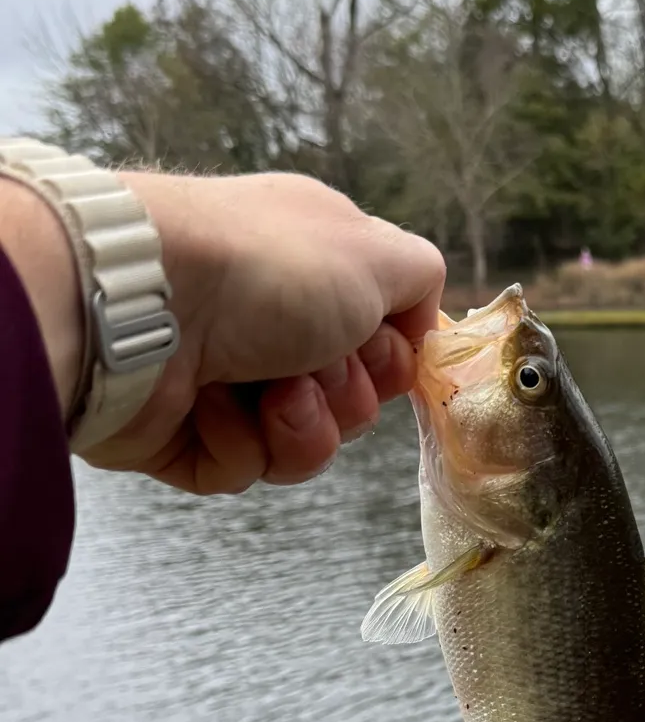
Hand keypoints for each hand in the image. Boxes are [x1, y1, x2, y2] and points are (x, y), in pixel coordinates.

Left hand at [81, 172, 446, 492]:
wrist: (142, 304)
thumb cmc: (265, 268)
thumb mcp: (381, 253)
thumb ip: (424, 280)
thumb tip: (416, 325)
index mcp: (318, 269)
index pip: (385, 339)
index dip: (393, 356)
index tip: (378, 345)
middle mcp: (273, 320)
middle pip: (353, 400)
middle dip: (347, 394)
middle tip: (314, 363)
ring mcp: (227, 377)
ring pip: (305, 444)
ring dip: (302, 426)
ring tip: (268, 394)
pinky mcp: (183, 433)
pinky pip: (245, 467)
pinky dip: (240, 443)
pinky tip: (213, 404)